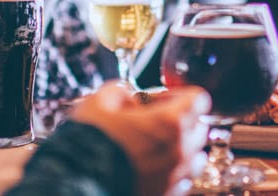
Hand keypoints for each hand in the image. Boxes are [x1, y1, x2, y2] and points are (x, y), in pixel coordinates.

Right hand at [71, 82, 210, 195]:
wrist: (77, 182)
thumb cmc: (89, 142)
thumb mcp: (99, 102)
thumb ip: (119, 92)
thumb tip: (126, 96)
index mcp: (169, 122)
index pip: (198, 100)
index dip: (179, 95)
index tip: (160, 98)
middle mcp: (179, 150)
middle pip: (200, 127)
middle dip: (182, 120)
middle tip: (155, 120)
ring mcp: (174, 176)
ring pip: (196, 157)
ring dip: (182, 147)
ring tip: (156, 145)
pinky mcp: (166, 195)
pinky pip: (183, 181)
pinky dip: (174, 171)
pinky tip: (152, 167)